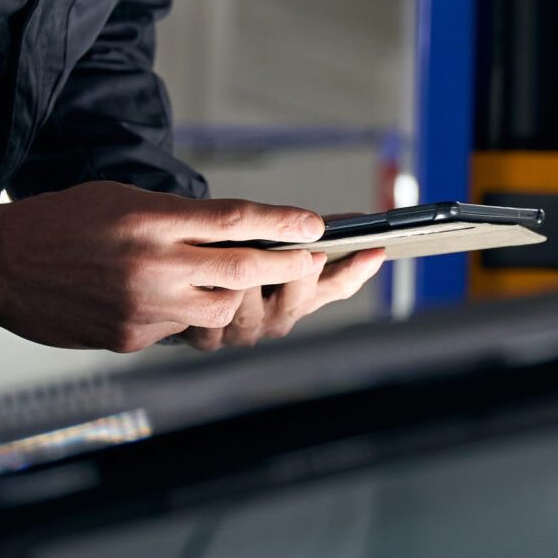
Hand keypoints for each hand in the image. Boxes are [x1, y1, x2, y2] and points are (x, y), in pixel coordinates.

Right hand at [0, 181, 327, 352]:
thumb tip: (233, 233)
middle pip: (244, 269)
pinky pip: (178, 330)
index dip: (284, 224)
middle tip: (311, 260)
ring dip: (238, 298)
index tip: (318, 225)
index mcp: (153, 220)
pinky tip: (167, 300)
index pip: (237, 220)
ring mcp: (143, 306)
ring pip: (221, 311)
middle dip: (287, 267)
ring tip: (240, 284)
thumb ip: (178, 217)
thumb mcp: (123, 198)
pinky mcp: (128, 337)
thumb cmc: (60, 222)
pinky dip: (184, 315)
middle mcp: (154, 264)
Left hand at [177, 248, 388, 350]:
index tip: (374, 251)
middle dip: (300, 273)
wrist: (183, 285)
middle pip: (298, 300)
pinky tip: (206, 281)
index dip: (355, 271)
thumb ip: (306, 234)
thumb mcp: (273, 244)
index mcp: (300, 297)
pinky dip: (209, 303)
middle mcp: (276, 319)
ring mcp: (243, 332)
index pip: (337, 285)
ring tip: (241, 256)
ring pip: (251, 311)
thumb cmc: (234, 260)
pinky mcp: (207, 339)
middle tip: (307, 251)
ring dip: (247, 284)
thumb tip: (353, 218)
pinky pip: (212, 324)